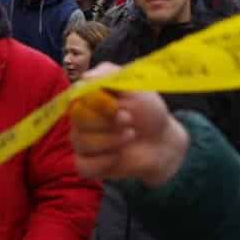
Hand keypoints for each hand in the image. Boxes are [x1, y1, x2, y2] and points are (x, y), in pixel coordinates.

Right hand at [68, 64, 189, 187]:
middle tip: (130, 120)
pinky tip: (119, 155)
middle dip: (107, 122)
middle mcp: (80, 118)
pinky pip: (83, 165)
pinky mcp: (87, 164)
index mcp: (88, 97)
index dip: (99, 104)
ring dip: (110, 140)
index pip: (77, 96)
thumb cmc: (148, 111)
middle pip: (77, 119)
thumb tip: (85, 77)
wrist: (162, 141)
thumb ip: (110, 75)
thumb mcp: (135, 85)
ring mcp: (82, 141)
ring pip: (80, 142)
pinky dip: (104, 161)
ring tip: (131, 135)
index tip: (118, 106)